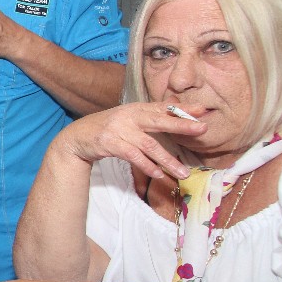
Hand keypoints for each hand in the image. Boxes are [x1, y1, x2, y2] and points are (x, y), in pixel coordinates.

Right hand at [55, 103, 204, 180]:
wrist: (77, 137)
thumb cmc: (108, 128)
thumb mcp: (128, 118)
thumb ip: (150, 117)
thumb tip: (178, 113)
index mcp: (136, 108)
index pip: (163, 107)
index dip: (183, 108)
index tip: (203, 111)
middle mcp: (129, 116)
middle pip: (159, 120)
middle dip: (181, 125)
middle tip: (202, 129)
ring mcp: (119, 129)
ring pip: (149, 145)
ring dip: (167, 160)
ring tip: (183, 172)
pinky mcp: (110, 143)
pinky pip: (133, 156)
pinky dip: (147, 166)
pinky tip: (158, 174)